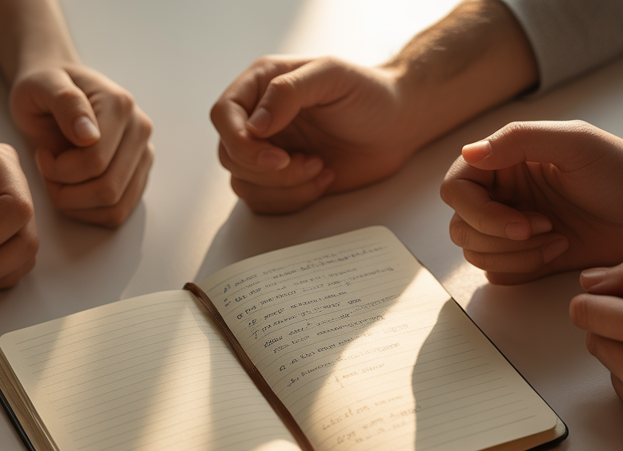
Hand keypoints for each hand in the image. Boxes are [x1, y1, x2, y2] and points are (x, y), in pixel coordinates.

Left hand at [10, 64, 152, 226]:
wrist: (56, 87)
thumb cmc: (45, 86)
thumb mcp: (41, 84)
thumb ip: (65, 102)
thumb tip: (89, 136)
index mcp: (120, 105)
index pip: (96, 161)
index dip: (59, 170)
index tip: (42, 154)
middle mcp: (140, 130)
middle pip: (108, 189)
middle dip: (67, 191)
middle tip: (47, 171)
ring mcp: (144, 155)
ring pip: (114, 208)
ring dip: (76, 205)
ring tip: (59, 179)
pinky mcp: (139, 176)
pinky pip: (117, 213)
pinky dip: (88, 212)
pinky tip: (71, 189)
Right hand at [211, 56, 420, 213]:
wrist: (398, 125)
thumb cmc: (370, 94)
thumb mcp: (332, 75)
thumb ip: (289, 91)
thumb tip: (255, 125)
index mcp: (262, 85)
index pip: (223, 114)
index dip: (239, 141)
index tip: (276, 156)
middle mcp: (259, 119)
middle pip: (229, 154)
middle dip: (268, 170)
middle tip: (308, 162)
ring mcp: (268, 151)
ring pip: (243, 183)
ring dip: (284, 186)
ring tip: (319, 168)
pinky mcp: (282, 179)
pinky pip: (264, 202)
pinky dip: (293, 200)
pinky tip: (322, 179)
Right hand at [441, 121, 622, 284]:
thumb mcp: (574, 142)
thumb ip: (518, 140)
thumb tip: (470, 151)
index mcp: (504, 161)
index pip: (456, 189)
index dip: (479, 213)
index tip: (519, 222)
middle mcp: (502, 194)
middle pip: (461, 226)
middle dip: (499, 238)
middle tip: (545, 229)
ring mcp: (512, 227)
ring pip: (476, 253)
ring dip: (514, 255)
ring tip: (556, 239)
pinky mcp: (526, 256)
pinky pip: (498, 272)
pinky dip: (522, 269)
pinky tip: (559, 251)